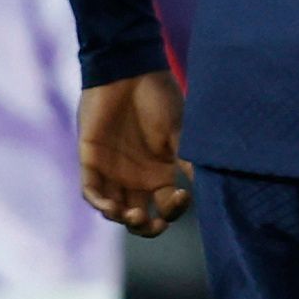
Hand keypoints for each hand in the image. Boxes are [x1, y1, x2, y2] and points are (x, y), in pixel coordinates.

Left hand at [79, 71, 191, 237]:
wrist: (128, 71)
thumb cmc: (158, 97)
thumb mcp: (178, 130)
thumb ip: (187, 159)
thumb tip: (207, 187)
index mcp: (160, 171)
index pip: (166, 205)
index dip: (174, 209)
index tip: (183, 195)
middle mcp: (136, 177)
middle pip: (140, 216)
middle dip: (146, 227)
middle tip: (154, 224)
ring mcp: (113, 171)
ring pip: (114, 209)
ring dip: (122, 218)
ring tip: (132, 214)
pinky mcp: (91, 161)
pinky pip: (92, 191)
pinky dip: (100, 203)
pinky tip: (112, 206)